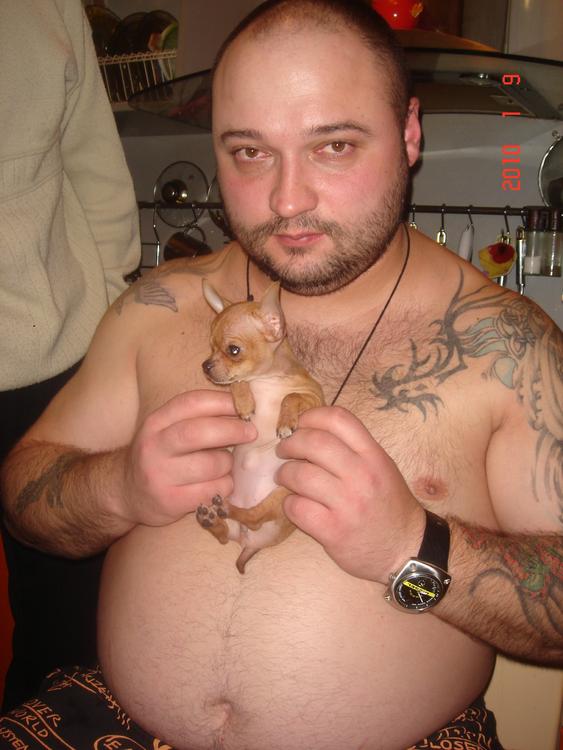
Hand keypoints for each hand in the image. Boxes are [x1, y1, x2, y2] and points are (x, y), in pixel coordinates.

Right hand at [119, 389, 255, 526]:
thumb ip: (198, 418)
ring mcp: (160, 475)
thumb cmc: (161, 455)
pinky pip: (212, 490)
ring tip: (226, 464)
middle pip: (199, 432)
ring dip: (228, 463)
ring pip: (211, 464)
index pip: (192, 402)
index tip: (245, 405)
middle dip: (233, 430)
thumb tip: (244, 408)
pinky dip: (225, 485)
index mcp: (156, 421)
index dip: (223, 402)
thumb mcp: (168, 429)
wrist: (127, 491)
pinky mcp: (170, 501)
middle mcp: (154, 446)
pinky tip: (220, 483)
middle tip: (251, 432)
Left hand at [275, 406, 425, 582]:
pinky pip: (297, 507)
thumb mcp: (381, 468)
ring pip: (300, 474)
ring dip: (285, 473)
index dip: (312, 416)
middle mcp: (362, 475)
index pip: (339, 419)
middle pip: (314, 442)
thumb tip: (309, 432)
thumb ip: (353, 449)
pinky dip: (289, 503)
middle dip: (290, 444)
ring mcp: (348, 503)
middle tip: (283, 451)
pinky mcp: (333, 530)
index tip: (300, 424)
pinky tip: (294, 504)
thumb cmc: (389, 506)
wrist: (405, 550)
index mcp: (374, 456)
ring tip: (284, 477)